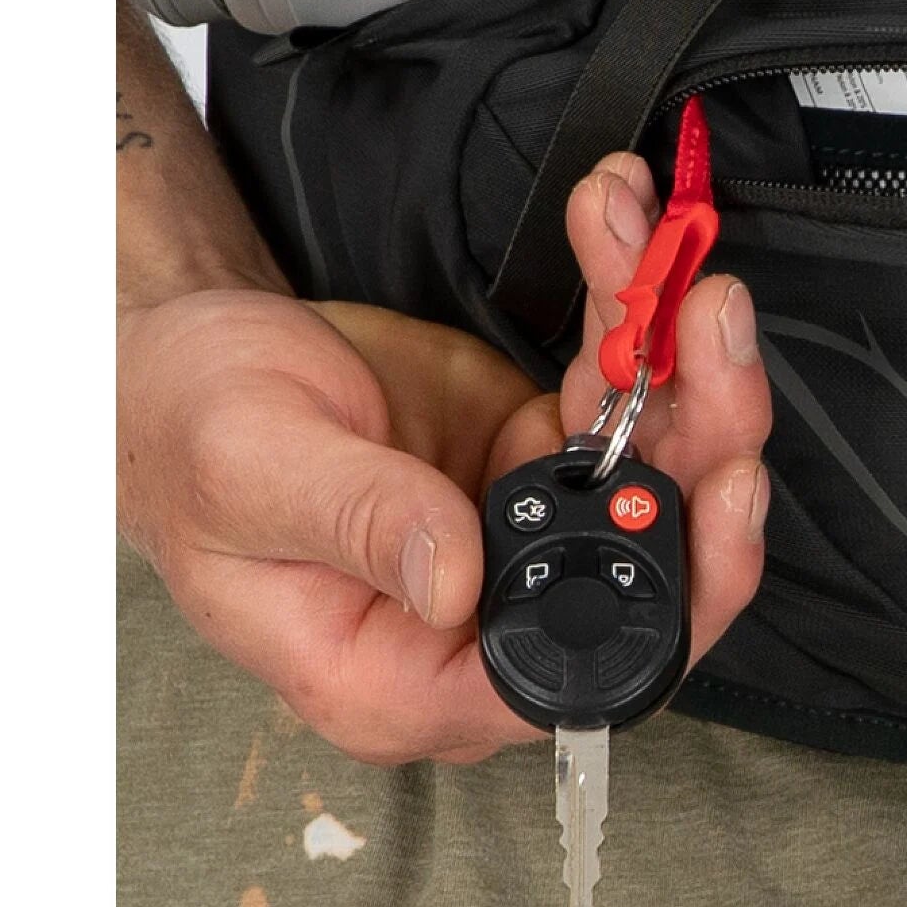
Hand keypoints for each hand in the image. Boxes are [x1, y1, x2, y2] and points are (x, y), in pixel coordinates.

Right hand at [117, 160, 770, 765]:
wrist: (183, 368)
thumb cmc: (187, 439)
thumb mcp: (256, 472)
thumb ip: (362, 522)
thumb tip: (459, 582)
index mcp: (408, 675)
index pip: (586, 666)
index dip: (681, 586)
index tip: (723, 482)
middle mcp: (487, 617)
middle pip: (653, 555)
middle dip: (706, 431)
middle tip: (708, 323)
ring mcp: (526, 530)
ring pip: (656, 461)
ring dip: (675, 348)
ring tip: (664, 250)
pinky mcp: (539, 453)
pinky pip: (615, 387)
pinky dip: (627, 303)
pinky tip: (622, 231)